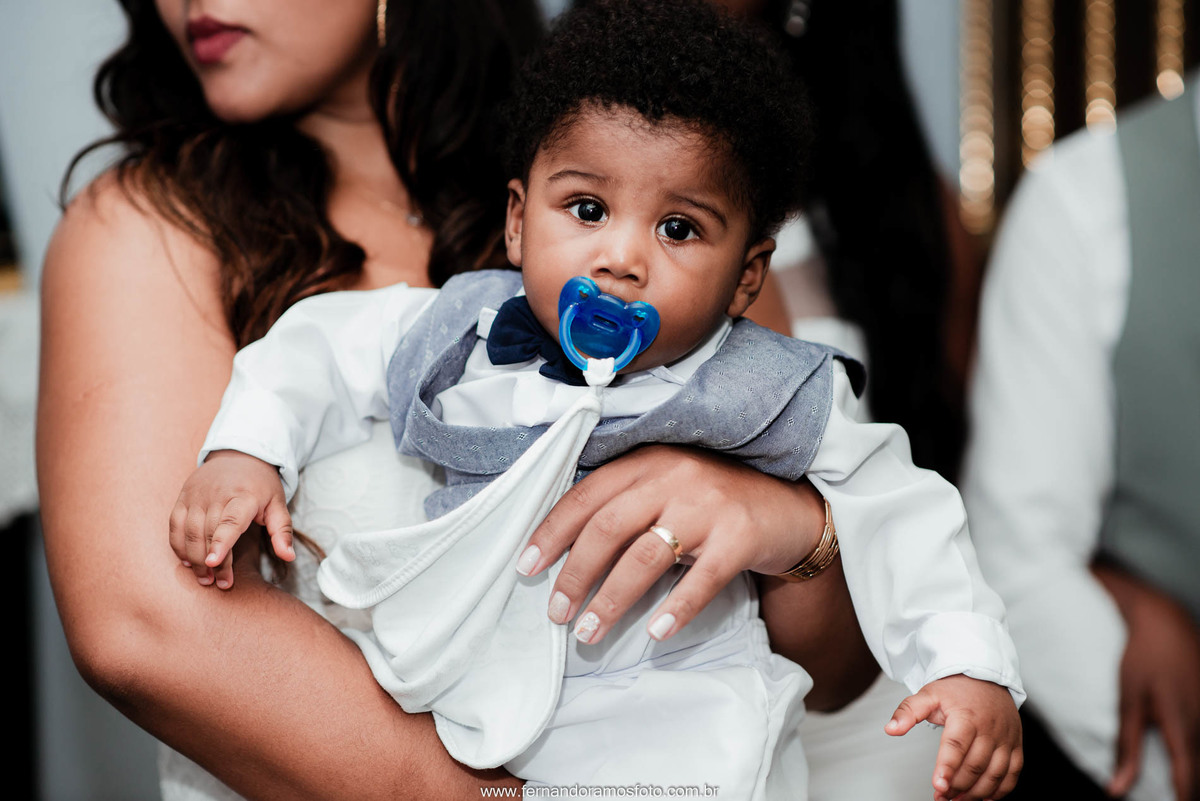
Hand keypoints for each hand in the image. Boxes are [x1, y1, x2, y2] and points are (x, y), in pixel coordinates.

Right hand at [168, 450, 294, 588]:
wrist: (239, 454)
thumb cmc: (261, 485)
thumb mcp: (278, 504)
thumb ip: (282, 531)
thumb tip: (289, 557)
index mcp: (244, 496)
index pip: (229, 521)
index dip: (221, 543)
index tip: (214, 563)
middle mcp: (216, 494)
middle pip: (207, 532)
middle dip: (212, 562)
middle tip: (221, 583)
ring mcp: (196, 495)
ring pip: (188, 532)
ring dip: (194, 559)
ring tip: (206, 578)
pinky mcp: (183, 497)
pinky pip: (175, 525)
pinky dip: (178, 546)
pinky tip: (188, 562)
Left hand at [514, 444, 823, 644]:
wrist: (789, 508)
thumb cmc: (712, 503)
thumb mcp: (666, 488)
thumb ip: (623, 505)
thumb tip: (563, 554)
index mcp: (647, 462)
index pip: (587, 495)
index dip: (552, 532)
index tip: (526, 567)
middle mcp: (675, 476)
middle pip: (609, 527)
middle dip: (575, 574)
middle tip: (556, 613)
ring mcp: (709, 506)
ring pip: (647, 555)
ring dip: (612, 599)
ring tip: (588, 632)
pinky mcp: (740, 536)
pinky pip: (702, 578)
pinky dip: (677, 608)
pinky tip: (656, 632)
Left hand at [886, 675, 1022, 800]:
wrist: (986, 678)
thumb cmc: (956, 689)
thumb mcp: (928, 695)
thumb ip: (908, 712)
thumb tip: (891, 729)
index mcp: (966, 716)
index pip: (956, 745)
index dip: (947, 767)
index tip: (938, 786)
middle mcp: (989, 728)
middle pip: (974, 765)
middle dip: (956, 786)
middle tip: (941, 796)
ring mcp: (1005, 738)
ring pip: (994, 774)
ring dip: (976, 793)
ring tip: (958, 799)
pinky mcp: (1015, 746)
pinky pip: (1012, 774)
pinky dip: (1000, 790)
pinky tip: (984, 797)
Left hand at [1095, 564, 1199, 800]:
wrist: (1166, 623)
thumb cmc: (1143, 659)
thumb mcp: (1129, 701)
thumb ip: (1126, 746)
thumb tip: (1116, 788)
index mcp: (1184, 728)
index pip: (1187, 780)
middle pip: (1198, 771)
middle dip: (1184, 790)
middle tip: (1166, 799)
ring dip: (1188, 771)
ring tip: (1173, 788)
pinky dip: (1191, 751)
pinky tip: (1181, 759)